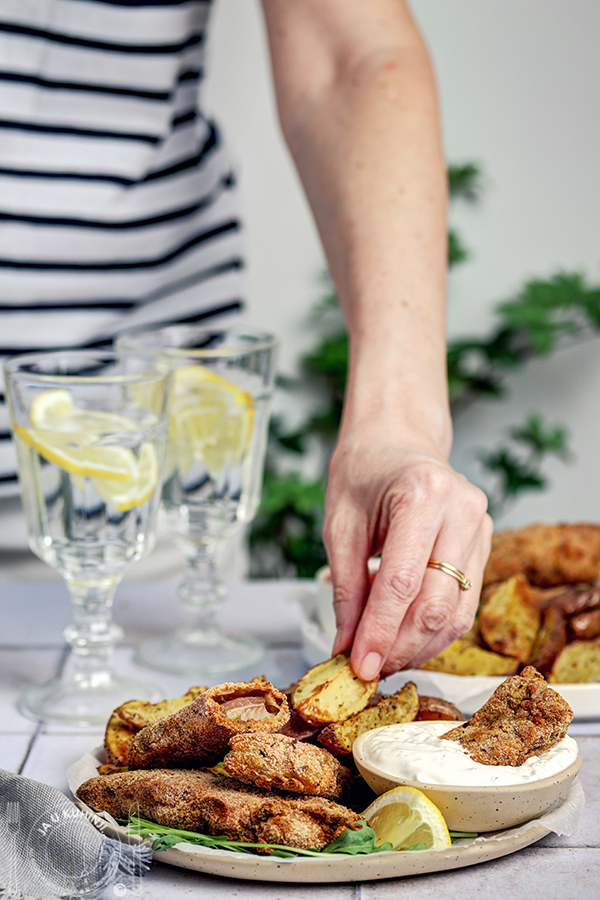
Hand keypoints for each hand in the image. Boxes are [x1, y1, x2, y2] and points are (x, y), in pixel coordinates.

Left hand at [323, 431, 492, 680]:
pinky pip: (464, 603)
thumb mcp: (340, 524)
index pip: (403, 581)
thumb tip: (348, 645)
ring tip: (383, 658)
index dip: (380, 630)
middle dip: (399, 645)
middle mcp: (462, 509)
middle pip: (436, 603)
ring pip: (456, 612)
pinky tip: (406, 639)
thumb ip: (345, 587)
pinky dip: (434, 630)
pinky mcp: (485, 545)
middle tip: (367, 668)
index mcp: (423, 494)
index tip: (359, 664)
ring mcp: (481, 527)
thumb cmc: (365, 473)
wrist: (395, 443)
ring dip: (418, 646)